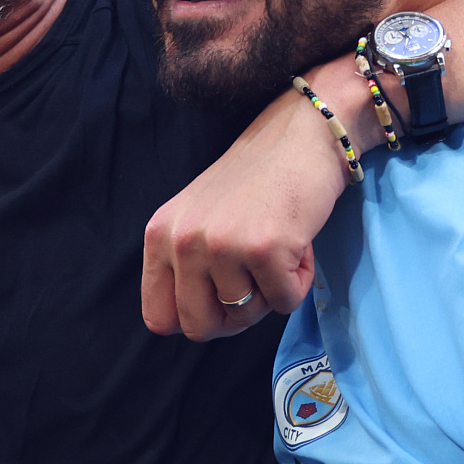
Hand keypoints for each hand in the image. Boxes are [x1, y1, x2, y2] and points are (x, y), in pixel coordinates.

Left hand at [143, 78, 360, 340]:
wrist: (304, 135)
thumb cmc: (258, 181)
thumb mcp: (200, 218)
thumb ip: (185, 265)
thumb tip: (193, 326)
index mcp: (159, 234)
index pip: (159, 317)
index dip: (196, 318)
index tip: (221, 301)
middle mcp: (183, 241)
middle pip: (198, 328)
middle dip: (234, 316)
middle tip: (256, 281)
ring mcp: (222, 245)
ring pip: (245, 316)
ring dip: (271, 292)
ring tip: (278, 248)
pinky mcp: (264, 250)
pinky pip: (285, 303)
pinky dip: (299, 282)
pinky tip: (299, 243)